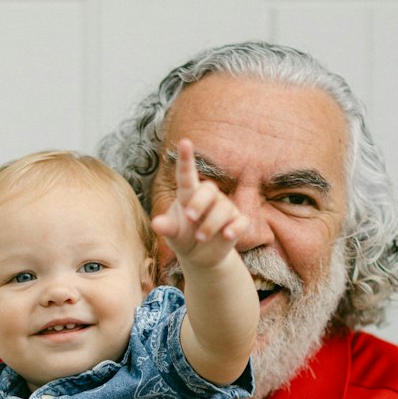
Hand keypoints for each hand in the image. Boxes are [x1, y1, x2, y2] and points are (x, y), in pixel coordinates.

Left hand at [151, 139, 244, 267]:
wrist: (200, 256)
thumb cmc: (183, 237)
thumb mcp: (173, 235)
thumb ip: (166, 228)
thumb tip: (156, 224)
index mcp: (189, 194)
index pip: (187, 174)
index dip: (186, 159)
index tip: (184, 142)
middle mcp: (209, 197)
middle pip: (208, 190)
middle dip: (199, 203)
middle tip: (189, 217)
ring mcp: (225, 209)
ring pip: (223, 208)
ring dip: (210, 225)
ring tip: (200, 238)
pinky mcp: (237, 223)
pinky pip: (241, 221)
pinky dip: (235, 228)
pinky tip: (227, 235)